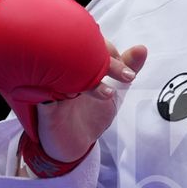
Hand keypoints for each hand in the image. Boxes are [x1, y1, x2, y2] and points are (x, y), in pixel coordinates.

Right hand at [36, 40, 147, 162]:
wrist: (74, 145)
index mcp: (76, 64)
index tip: (124, 66)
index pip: (86, 42)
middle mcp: (61, 72)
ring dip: (86, 80)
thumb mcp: (115, 89)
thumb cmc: (91, 112)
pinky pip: (45, 96)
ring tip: (108, 93)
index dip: (108, 50)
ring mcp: (50, 88)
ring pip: (61, 72)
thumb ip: (128, 68)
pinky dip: (59, 94)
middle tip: (125, 75)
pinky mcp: (44, 108)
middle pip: (74, 54)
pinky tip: (76, 97)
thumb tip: (142, 48)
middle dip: (102, 61)